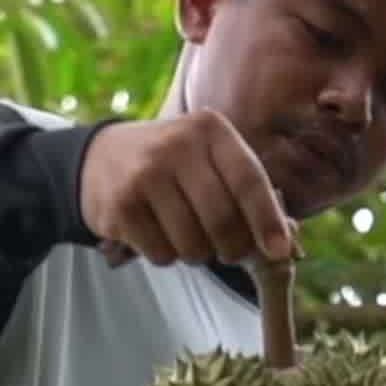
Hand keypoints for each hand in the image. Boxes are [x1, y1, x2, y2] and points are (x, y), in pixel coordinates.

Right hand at [81, 108, 297, 269]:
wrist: (101, 157)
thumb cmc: (174, 167)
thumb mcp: (209, 159)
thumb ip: (244, 192)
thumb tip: (284, 245)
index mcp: (209, 129)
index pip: (248, 179)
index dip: (267, 219)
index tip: (280, 251)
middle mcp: (177, 145)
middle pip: (221, 219)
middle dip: (232, 248)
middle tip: (228, 252)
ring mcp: (145, 174)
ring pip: (192, 244)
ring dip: (196, 254)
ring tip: (185, 234)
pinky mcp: (121, 205)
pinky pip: (162, 254)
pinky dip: (166, 255)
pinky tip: (157, 233)